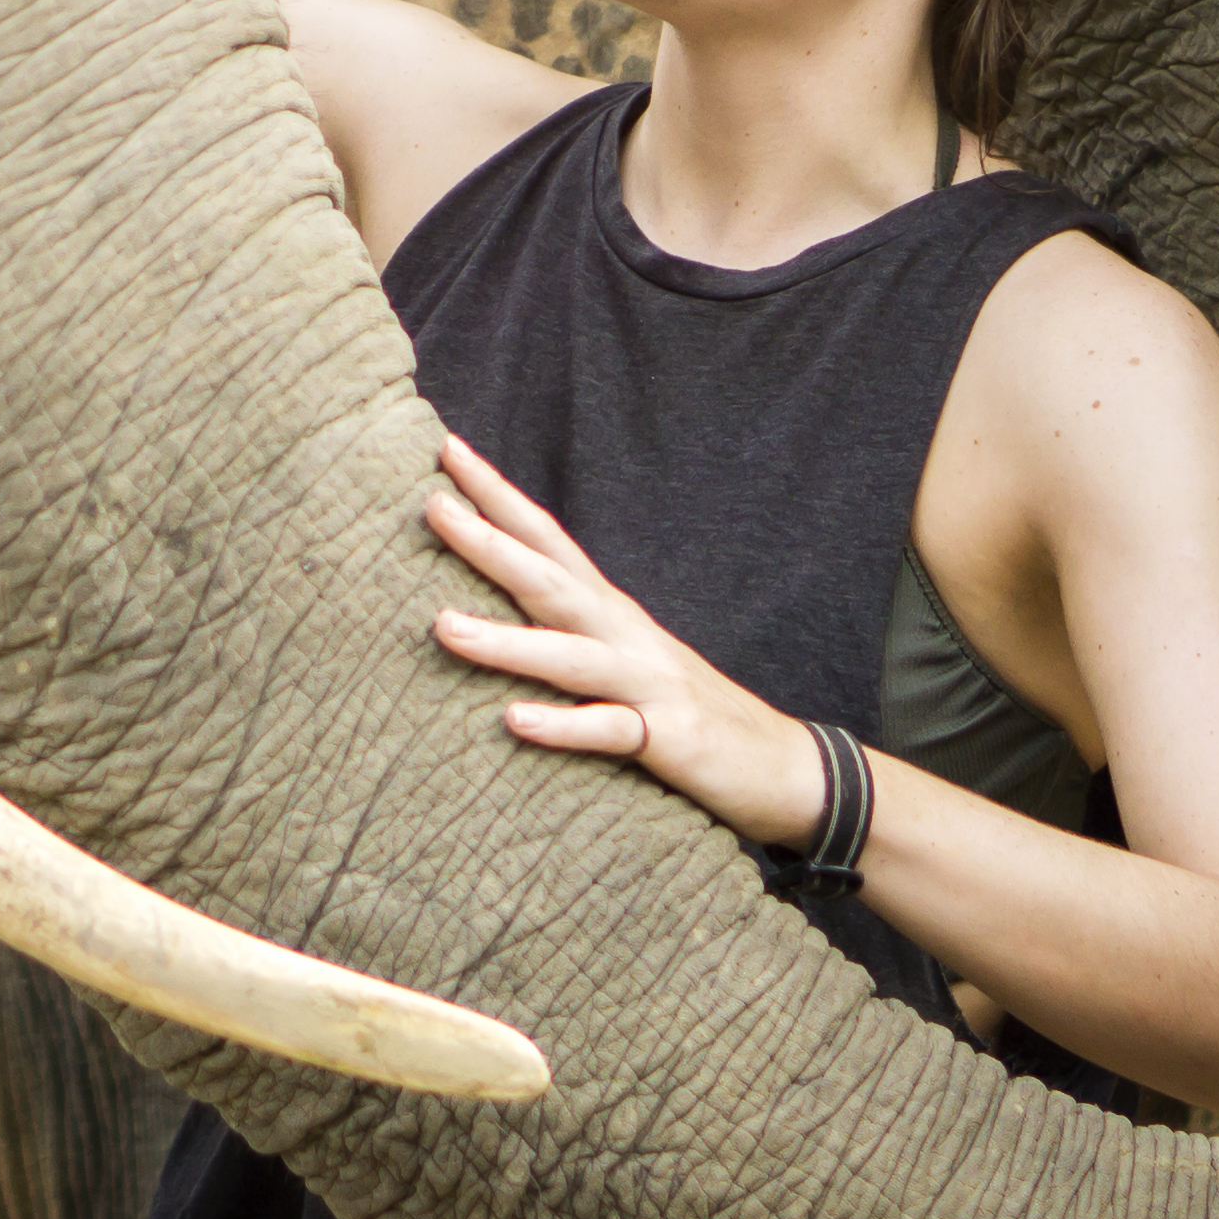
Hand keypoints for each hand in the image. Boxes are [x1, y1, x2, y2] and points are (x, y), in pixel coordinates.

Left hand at [422, 432, 827, 847]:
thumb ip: (568, 633)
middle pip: (550, 581)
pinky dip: (564, 726)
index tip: (446, 450)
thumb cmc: (686, 713)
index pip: (547, 541)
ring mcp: (650, 685)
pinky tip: (515, 721)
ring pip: (570, 656)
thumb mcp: (623, 662)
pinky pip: (610, 731)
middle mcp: (626, 636)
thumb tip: (498, 606)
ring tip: (442, 627)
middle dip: (491, 543)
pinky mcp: (669, 738)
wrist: (787, 768)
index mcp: (611, 613)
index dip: (499, 496)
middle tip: (432, 505)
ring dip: (506, 642)